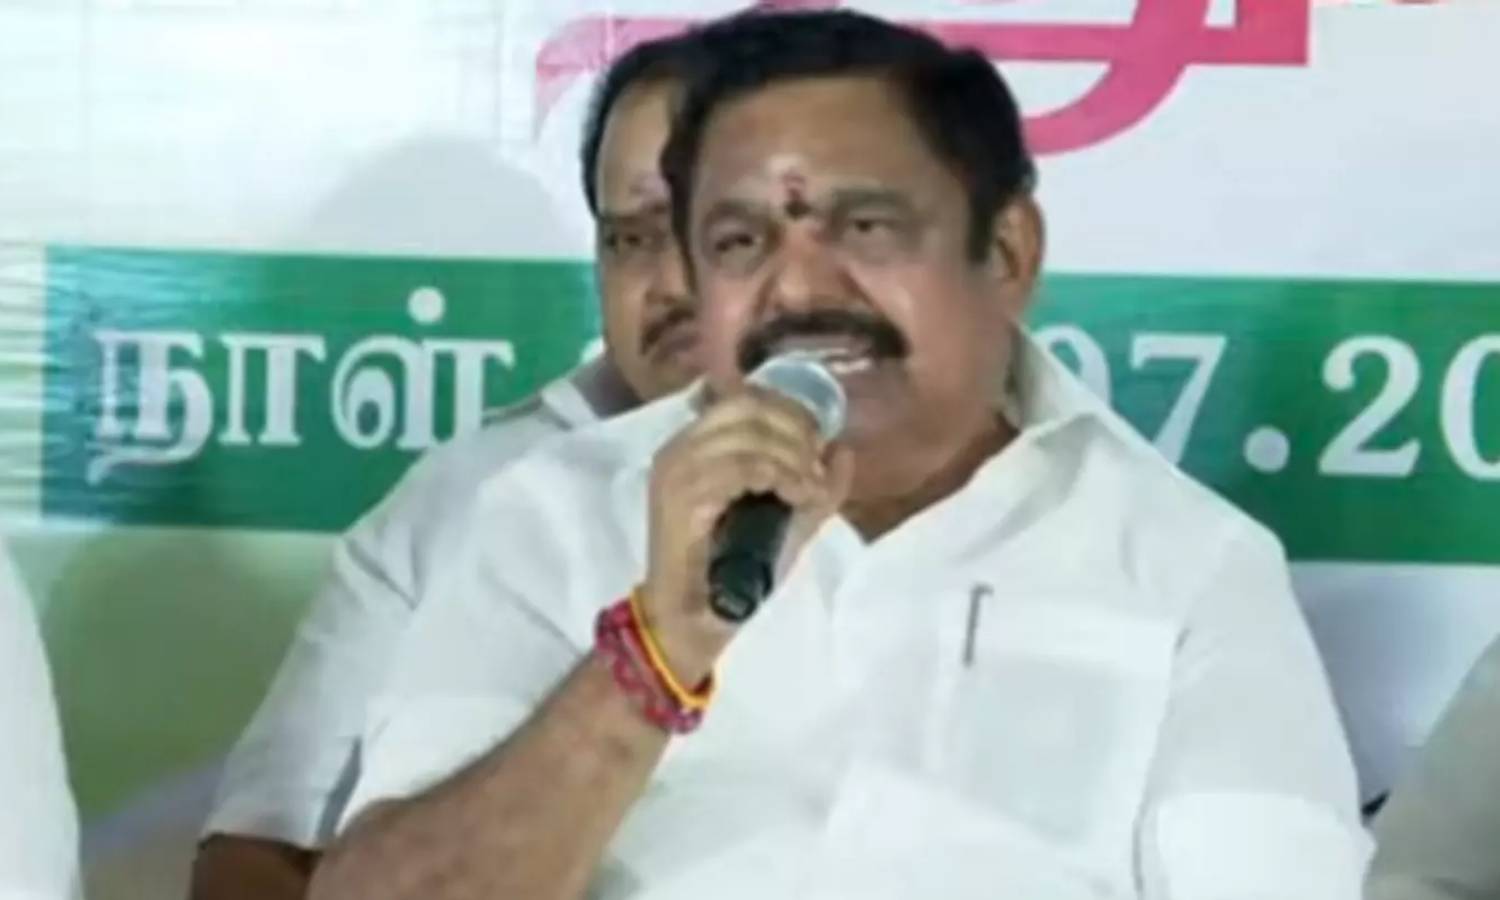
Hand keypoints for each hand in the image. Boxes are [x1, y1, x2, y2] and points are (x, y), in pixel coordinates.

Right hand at [639, 387, 852, 682]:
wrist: (691, 621)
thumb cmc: (733, 572)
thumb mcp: (786, 521)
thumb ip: (814, 485)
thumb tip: (843, 449)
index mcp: (696, 444)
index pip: (745, 399)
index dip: (790, 412)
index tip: (818, 444)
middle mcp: (680, 447)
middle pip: (747, 406)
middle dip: (795, 430)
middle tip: (816, 467)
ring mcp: (676, 470)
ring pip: (749, 435)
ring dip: (792, 458)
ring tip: (808, 489)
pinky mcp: (681, 496)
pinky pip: (741, 466)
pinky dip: (780, 476)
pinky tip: (797, 496)